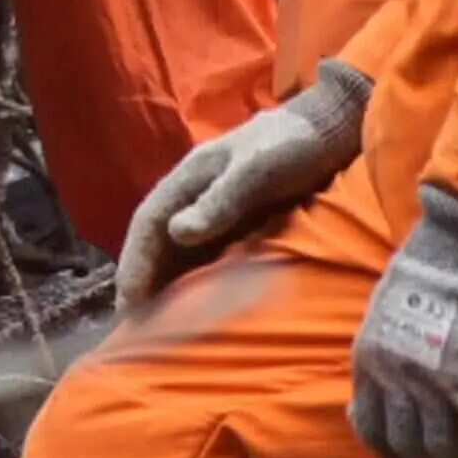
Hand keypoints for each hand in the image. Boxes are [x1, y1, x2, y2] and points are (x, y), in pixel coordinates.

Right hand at [119, 59, 372, 312]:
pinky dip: (196, 281)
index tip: (127, 302)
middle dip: (143, 281)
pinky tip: (198, 308)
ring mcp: (215, 210)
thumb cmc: (292, 145)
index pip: (148, 223)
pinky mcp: (238, 223)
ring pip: (179, 252)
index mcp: (189, 177)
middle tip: (135, 328)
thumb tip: (176, 232)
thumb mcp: (256, 170)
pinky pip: (207, 256)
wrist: (330, 129)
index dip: (134, 262)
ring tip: (159, 328)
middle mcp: (195, 196)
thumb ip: (219, 200)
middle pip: (158, 242)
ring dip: (167, 285)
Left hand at [351, 181, 457, 457]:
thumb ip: (387, 353)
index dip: (389, 447)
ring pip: (442, 449)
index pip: (370, 427)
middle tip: (441, 456)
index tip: (404, 451)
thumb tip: (393, 386)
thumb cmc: (426, 268)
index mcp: (370, 361)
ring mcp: (437, 388)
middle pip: (406, 445)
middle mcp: (397, 381)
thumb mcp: (385, 314)